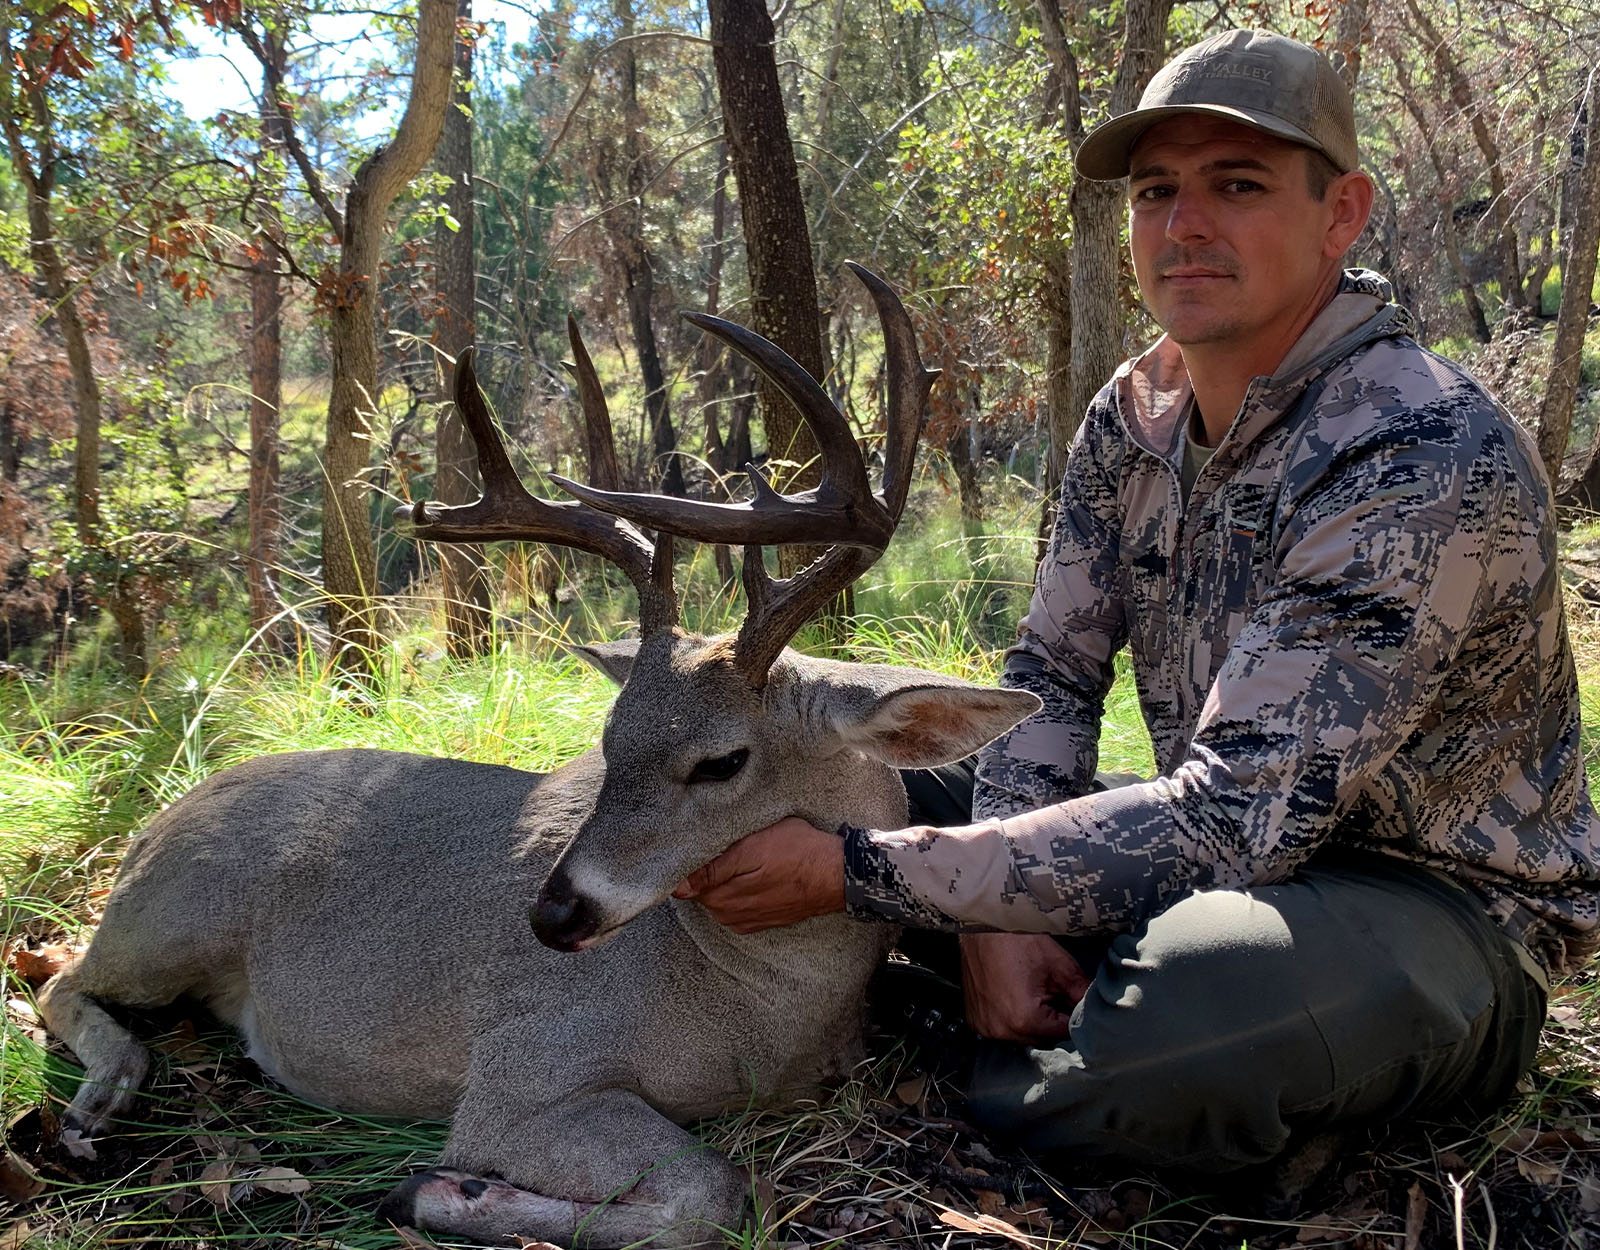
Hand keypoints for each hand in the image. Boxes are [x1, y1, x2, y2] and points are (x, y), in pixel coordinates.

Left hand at [672, 817, 844, 932]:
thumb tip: (678, 886)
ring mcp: (744, 921)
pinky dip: (739, 890)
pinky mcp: (758, 921)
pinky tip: (756, 875)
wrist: (837, 875)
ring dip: (725, 879)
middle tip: (733, 845)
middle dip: (709, 868)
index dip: (693, 859)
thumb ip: (712, 868)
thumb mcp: (753, 847)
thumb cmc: (799, 853)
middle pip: (701, 889)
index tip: (708, 843)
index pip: (686, 881)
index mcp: (721, 898)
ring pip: (718, 896)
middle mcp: (728, 916)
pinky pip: (735, 905)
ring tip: (747, 859)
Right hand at [959, 932, 1087, 1043]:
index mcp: (1025, 1020)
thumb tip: (1099, 1012)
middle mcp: (1001, 1030)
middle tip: (1052, 991)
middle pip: (1043, 1038)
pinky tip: (1013, 994)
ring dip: (1032, 1020)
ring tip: (1031, 990)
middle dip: (1053, 1019)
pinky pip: (1003, 1028)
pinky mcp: (975, 1019)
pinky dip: (1011, 1017)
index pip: (1064, 1033)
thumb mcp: (1060, 966)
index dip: (1073, 1016)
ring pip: (1023, 1035)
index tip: (1072, 1000)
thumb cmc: (1018, 940)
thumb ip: (1083, 995)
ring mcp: (985, 1026)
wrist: (983, 923)